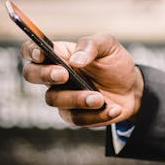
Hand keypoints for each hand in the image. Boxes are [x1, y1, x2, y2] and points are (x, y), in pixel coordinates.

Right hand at [20, 33, 143, 127]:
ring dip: (77, 99)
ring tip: (99, 98)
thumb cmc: (115, 64)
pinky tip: (113, 109)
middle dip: (45, 75)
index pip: (31, 50)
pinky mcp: (74, 115)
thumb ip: (91, 45)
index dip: (31, 51)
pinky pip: (76, 118)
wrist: (133, 89)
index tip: (42, 54)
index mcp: (60, 54)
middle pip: (31, 74)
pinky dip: (97, 115)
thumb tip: (75, 60)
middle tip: (64, 75)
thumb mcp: (109, 46)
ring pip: (54, 99)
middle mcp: (55, 75)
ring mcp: (62, 96)